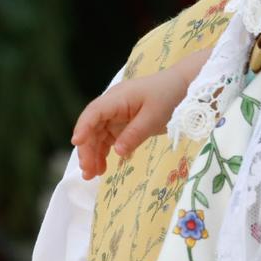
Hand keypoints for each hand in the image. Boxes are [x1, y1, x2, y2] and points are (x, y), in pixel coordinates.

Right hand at [71, 70, 185, 179]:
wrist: (184, 86)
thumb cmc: (169, 96)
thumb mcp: (154, 117)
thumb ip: (135, 135)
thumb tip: (117, 153)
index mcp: (118, 98)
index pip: (94, 112)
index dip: (83, 127)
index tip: (76, 143)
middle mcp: (112, 106)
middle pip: (92, 127)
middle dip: (87, 149)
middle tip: (88, 171)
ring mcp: (116, 115)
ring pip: (98, 135)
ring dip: (93, 154)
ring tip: (92, 175)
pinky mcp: (123, 123)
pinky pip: (108, 139)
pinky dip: (104, 152)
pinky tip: (103, 167)